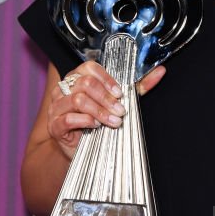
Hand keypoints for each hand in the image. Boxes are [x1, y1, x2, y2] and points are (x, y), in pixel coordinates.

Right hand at [46, 61, 165, 161]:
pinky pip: (68, 119)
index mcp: (78, 78)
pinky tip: (95, 126)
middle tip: (120, 111)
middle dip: (106, 98)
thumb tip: (160, 72)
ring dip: (100, 111)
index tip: (120, 93)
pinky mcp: (54, 125)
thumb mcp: (118, 102)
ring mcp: (57, 107)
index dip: (107, 79)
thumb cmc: (97, 121)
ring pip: (77, 100)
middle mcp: (64, 89)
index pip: (89, 68)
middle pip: (85, 84)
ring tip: (113, 121)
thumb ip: (137, 87)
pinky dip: (85, 121)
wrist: (79, 148)